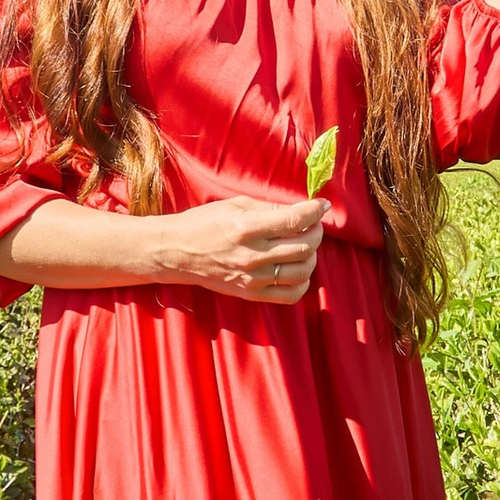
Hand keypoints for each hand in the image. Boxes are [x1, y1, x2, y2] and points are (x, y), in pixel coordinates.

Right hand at [165, 192, 327, 305]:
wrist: (176, 253)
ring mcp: (253, 278)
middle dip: (316, 231)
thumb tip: (301, 210)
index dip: (315, 210)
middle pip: (304, 246)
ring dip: (311, 256)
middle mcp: (252, 256)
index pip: (295, 220)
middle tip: (312, 223)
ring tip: (304, 245)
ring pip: (303, 270)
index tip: (322, 205)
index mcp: (246, 228)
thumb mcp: (236, 205)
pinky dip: (302, 281)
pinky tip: (296, 268)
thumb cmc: (204, 223)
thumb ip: (270, 208)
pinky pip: (291, 295)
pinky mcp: (252, 294)